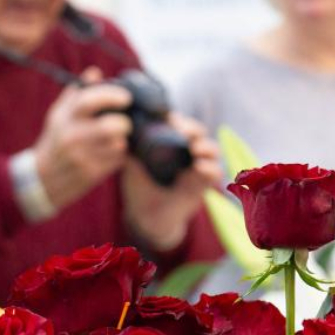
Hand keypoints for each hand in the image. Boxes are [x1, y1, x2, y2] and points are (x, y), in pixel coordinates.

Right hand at [32, 68, 132, 209]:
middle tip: (125, 123)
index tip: (126, 97)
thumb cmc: (57, 139)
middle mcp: (71, 136)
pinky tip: (112, 152)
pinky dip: (120, 155)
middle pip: (110, 126)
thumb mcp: (60, 114)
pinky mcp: (91, 173)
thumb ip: (78, 93)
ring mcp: (81, 157)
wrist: (43, 177)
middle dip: (124, 123)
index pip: (88, 100)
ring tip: (117, 138)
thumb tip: (95, 72)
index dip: (111, 95)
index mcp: (64, 117)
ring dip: (123, 140)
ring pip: (118, 145)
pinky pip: (118, 160)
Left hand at [121, 113, 222, 251]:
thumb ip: (131, 146)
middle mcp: (188, 152)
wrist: (146, 215)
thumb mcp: (132, 162)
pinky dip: (210, 169)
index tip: (169, 119)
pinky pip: (215, 173)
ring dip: (206, 147)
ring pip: (212, 150)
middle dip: (193, 129)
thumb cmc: (140, 186)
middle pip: (200, 133)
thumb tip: (119, 128)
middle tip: (182, 131)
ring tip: (195, 148)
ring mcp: (198, 168)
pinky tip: (198, 167)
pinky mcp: (203, 185)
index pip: (182, 124)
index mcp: (173, 143)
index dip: (179, 120)